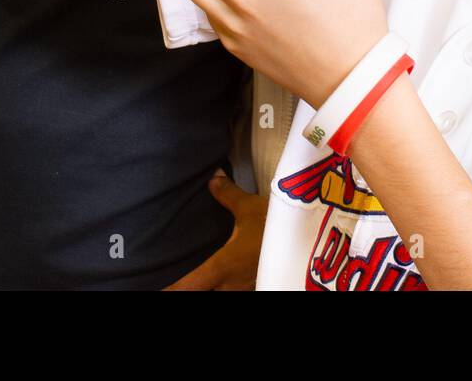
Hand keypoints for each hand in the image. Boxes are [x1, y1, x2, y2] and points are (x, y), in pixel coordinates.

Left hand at [164, 170, 267, 290]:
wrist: (314, 243)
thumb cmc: (278, 227)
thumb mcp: (251, 208)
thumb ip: (227, 194)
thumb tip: (212, 177)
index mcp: (222, 267)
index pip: (187, 286)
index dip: (170, 288)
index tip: (157, 283)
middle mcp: (231, 286)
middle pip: (201, 294)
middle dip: (189, 288)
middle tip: (177, 280)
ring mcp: (248, 290)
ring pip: (220, 294)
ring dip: (210, 288)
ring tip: (202, 279)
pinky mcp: (261, 286)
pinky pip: (236, 290)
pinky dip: (227, 286)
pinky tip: (227, 280)